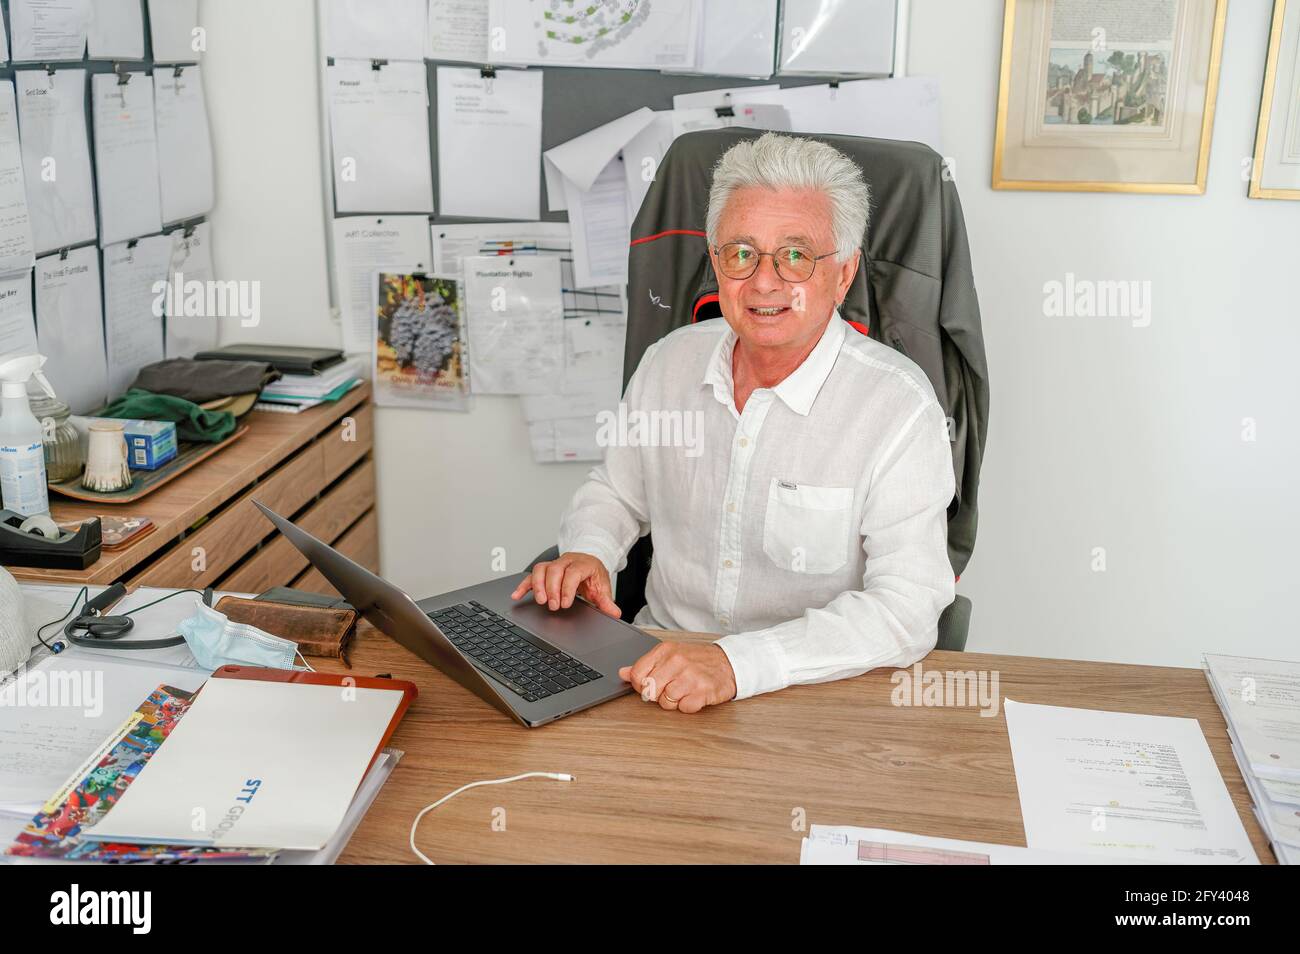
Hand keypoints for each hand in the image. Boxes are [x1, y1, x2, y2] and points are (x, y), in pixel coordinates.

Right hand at [510, 551, 620, 617]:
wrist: (589, 562)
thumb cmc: (594, 576)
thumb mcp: (602, 587)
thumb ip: (607, 602)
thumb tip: (615, 613)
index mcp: (583, 564)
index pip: (572, 573)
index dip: (567, 588)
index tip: (565, 603)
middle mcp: (567, 561)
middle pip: (554, 570)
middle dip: (552, 589)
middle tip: (553, 606)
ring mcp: (554, 564)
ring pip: (541, 569)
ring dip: (538, 585)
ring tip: (540, 601)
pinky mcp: (545, 570)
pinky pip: (531, 575)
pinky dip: (524, 585)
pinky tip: (517, 595)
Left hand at [619, 642, 736, 713]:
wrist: (729, 663)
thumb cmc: (698, 660)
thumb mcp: (670, 655)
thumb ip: (646, 665)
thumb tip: (622, 673)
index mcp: (665, 650)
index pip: (637, 674)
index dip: (641, 685)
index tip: (651, 685)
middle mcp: (677, 661)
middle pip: (650, 690)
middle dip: (658, 695)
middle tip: (671, 688)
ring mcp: (690, 676)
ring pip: (666, 701)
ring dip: (674, 701)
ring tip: (685, 691)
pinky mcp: (703, 691)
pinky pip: (684, 708)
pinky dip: (689, 705)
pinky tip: (695, 695)